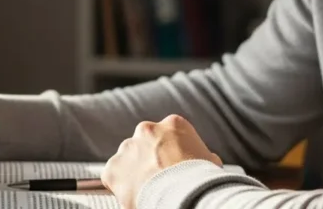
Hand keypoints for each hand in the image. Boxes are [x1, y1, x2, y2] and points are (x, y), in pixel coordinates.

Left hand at [102, 114, 221, 208]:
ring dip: (134, 173)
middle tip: (159, 181)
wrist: (184, 194)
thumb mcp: (210, 162)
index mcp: (174, 125)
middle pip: (144, 145)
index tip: (171, 168)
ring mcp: (128, 148)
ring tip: (148, 192)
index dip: (169, 154)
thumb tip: (206, 161)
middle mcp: (147, 130)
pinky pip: (112, 177)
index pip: (167, 136)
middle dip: (149, 161)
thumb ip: (199, 155)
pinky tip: (133, 197)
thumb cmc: (200, 181)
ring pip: (127, 160)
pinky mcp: (114, 168)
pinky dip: (119, 187)